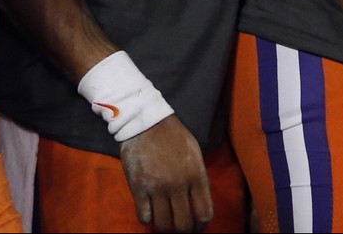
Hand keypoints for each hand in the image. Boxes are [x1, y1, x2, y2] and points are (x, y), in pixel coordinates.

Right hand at [117, 114, 210, 231]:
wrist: (145, 120)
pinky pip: (144, 215)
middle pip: (184, 224)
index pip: (204, 214)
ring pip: (163, 224)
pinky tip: (148, 214)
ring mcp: (157, 186)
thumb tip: (199, 203)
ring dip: (164, 228)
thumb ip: (199, 179)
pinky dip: (147, 220)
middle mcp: (178, 185)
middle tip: (179, 228)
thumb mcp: (194, 154)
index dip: (201, 227)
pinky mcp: (138, 186)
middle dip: (183, 231)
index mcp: (196, 176)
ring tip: (163, 224)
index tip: (197, 228)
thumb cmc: (173, 136)